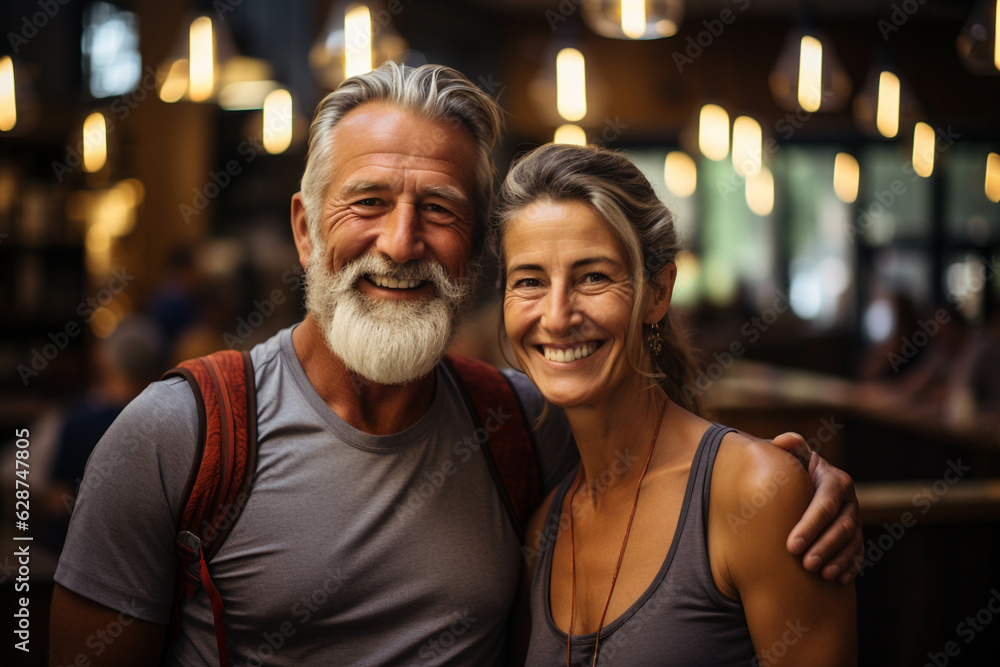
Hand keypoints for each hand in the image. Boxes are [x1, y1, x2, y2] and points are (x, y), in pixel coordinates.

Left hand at [770, 432, 862, 584]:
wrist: (803, 483)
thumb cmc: (794, 471)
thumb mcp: (794, 457)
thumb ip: (791, 447)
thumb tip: (782, 442)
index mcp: (836, 480)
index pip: (825, 504)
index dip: (810, 525)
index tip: (790, 545)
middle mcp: (850, 500)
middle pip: (842, 526)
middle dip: (824, 546)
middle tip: (805, 564)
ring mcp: (855, 519)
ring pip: (852, 542)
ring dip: (837, 559)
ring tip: (820, 574)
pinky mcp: (857, 536)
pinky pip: (858, 553)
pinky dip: (850, 566)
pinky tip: (837, 581)